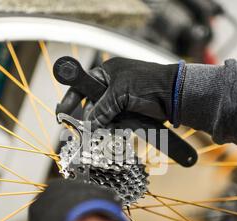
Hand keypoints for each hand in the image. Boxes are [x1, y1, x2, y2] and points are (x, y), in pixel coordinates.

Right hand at [56, 57, 180, 126]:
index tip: (60, 116)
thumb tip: (88, 125)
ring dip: (102, 125)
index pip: (82, 87)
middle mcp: (112, 85)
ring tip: (103, 132)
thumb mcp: (120, 93)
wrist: (175, 94)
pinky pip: (116, 123)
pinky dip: (114, 128)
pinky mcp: (130, 112)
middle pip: (92, 105)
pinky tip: (115, 132)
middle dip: (89, 118)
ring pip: (103, 117)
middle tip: (85, 130)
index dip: (70, 101)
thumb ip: (102, 109)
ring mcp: (121, 100)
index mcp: (107, 73)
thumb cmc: (149, 83)